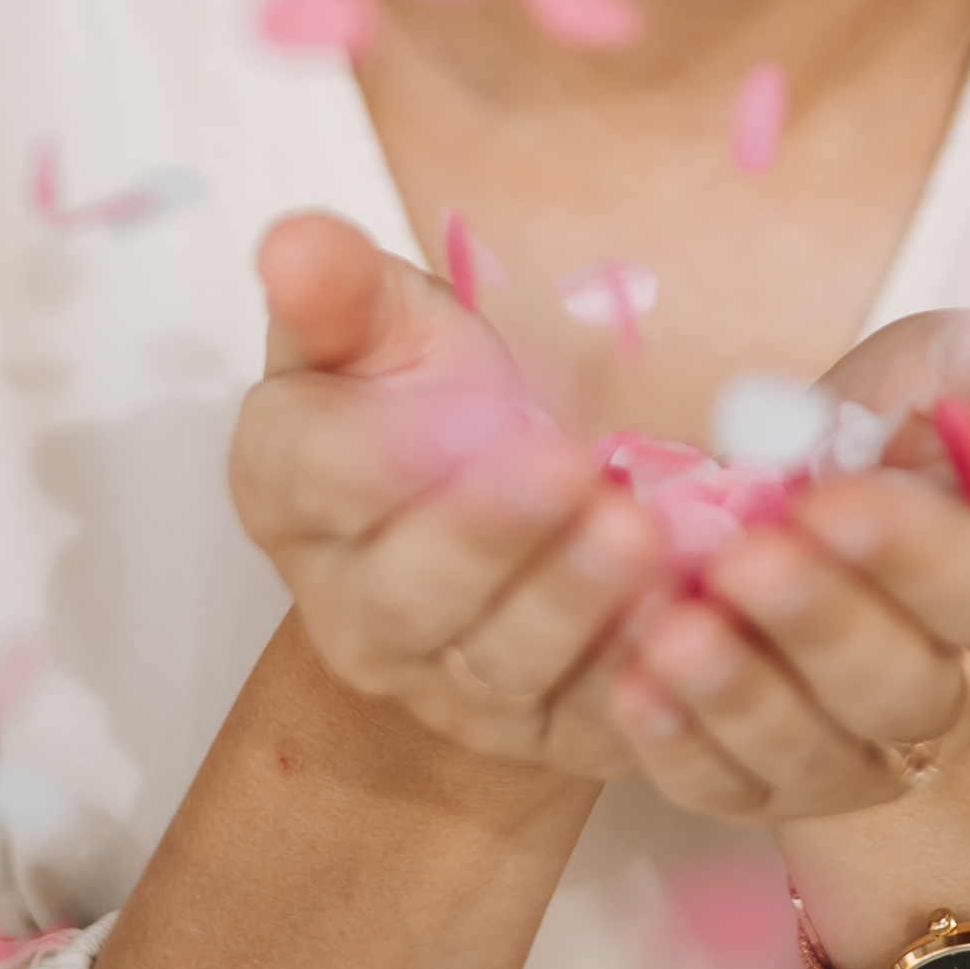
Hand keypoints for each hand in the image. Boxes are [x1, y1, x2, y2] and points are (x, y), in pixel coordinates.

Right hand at [227, 212, 665, 781]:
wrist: (492, 493)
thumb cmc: (425, 395)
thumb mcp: (382, 324)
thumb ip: (340, 290)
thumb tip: (291, 241)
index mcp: (287, 490)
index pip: (322, 476)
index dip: (388, 450)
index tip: (463, 409)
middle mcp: (347, 607)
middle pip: (410, 591)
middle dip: (492, 535)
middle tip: (568, 473)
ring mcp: (437, 682)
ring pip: (500, 660)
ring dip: (573, 602)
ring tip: (637, 533)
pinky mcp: (533, 728)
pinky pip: (585, 714)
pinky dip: (636, 675)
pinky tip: (682, 618)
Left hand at [603, 310, 969, 828]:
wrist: (862, 498)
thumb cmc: (930, 420)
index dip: (916, 554)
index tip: (831, 501)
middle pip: (908, 688)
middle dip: (818, 624)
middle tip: (740, 561)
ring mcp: (879, 745)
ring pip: (821, 753)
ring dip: (741, 698)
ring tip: (671, 632)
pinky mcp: (786, 776)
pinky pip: (737, 787)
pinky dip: (683, 747)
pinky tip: (634, 687)